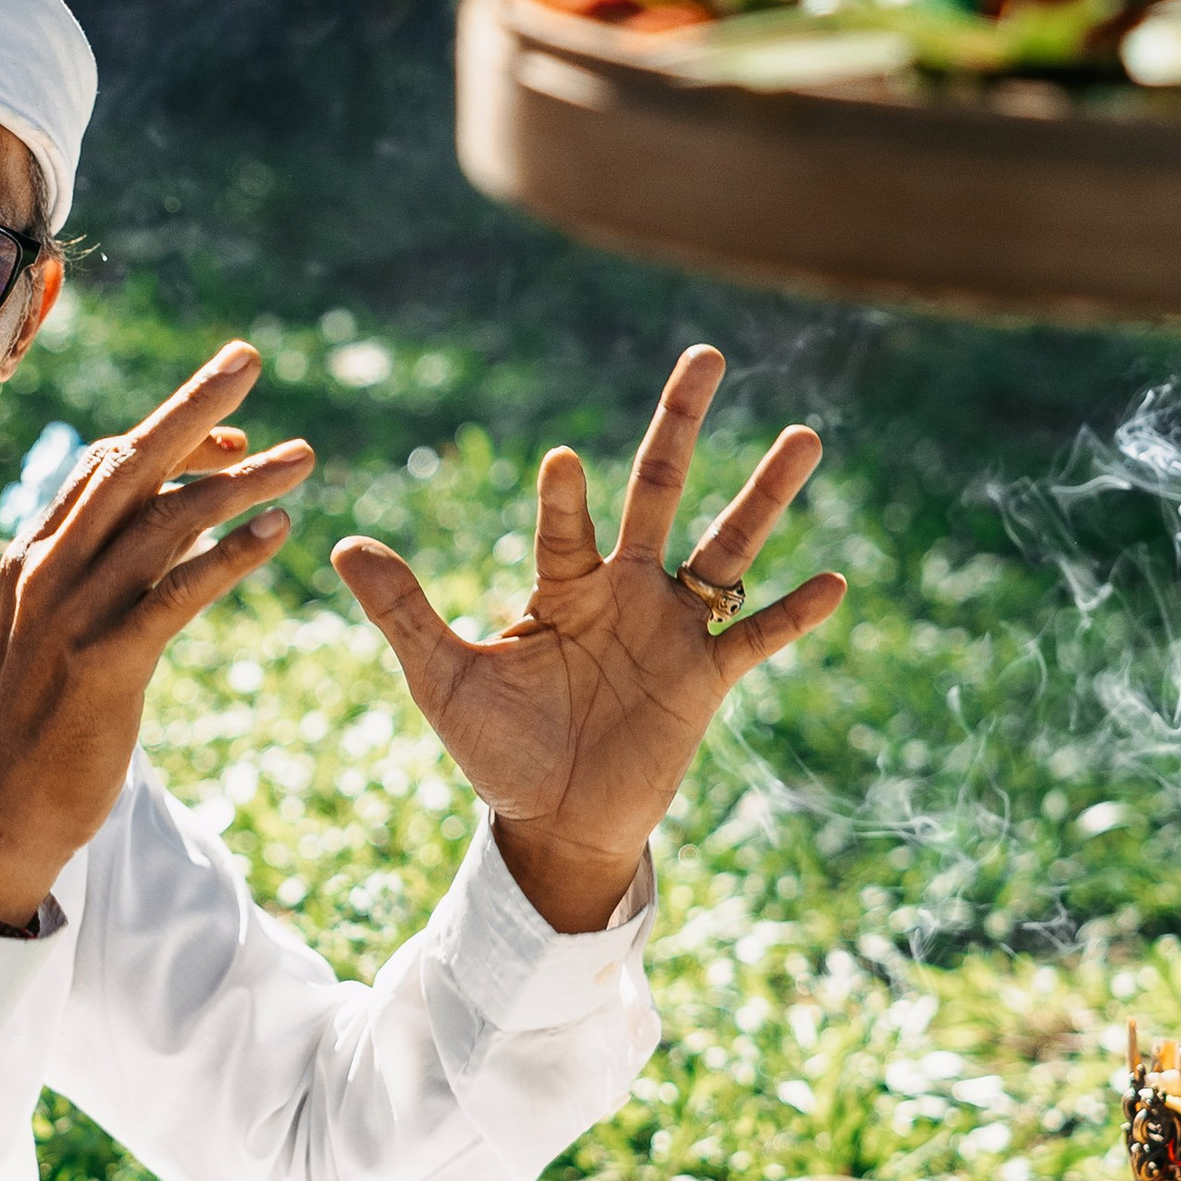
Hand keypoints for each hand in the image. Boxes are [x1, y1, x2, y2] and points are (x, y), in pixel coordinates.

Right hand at [0, 341, 310, 928]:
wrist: (4, 809)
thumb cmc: (44, 723)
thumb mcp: (64, 630)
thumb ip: (106, 572)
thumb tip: (172, 523)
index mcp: (35, 554)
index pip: (104, 463)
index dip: (171, 434)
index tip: (233, 434)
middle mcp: (48, 568)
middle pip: (130, 461)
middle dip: (195, 405)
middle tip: (250, 357)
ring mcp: (72, 613)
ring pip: (165, 519)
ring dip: (240, 482)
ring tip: (304, 459)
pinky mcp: (104, 662)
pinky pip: (178, 591)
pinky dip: (232, 554)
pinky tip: (280, 532)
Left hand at [333, 345, 843, 932]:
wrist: (551, 825)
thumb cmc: (497, 752)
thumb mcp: (444, 682)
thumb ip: (404, 613)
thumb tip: (343, 545)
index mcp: (563, 587)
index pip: (567, 525)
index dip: (565, 497)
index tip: (561, 461)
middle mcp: (624, 592)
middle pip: (658, 491)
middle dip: (678, 425)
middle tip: (704, 355)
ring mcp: (671, 632)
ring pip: (725, 548)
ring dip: (764, 495)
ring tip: (805, 436)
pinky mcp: (704, 681)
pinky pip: (757, 638)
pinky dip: (793, 614)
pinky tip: (837, 582)